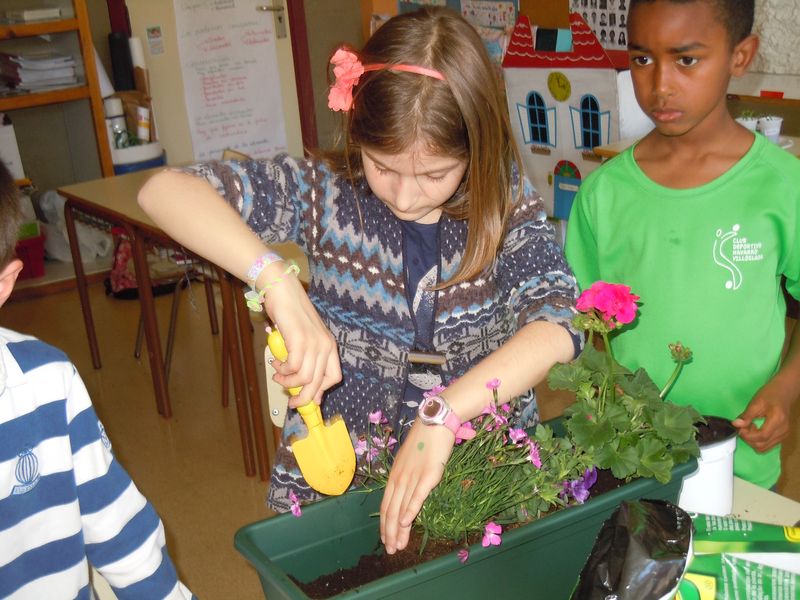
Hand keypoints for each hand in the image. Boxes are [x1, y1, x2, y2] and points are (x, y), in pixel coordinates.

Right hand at [263, 267, 340, 405]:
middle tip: (291, 403)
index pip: (334, 377)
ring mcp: (314, 343)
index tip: (308, 399)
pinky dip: (282, 370)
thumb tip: (304, 385)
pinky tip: (276, 363)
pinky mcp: (300, 340)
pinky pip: (292, 367)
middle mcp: (326, 346)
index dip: (321, 391)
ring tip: (278, 374)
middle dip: (303, 398)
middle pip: (318, 383)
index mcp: (330, 346)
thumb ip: (307, 360)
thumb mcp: (304, 340)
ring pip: (304, 378)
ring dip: (287, 382)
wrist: (283, 291)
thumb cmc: (291, 315)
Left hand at [379, 420, 453, 553]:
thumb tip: (408, 493)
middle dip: (389, 533)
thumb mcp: (410, 460)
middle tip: (391, 550)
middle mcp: (400, 478)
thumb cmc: (424, 439)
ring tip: (397, 546)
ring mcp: (413, 477)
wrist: (435, 421)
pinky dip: (410, 510)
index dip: (384, 524)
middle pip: (391, 510)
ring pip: (401, 507)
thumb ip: (408, 477)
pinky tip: (406, 523)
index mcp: (395, 475)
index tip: (386, 539)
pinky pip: (416, 496)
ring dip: (398, 529)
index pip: (386, 504)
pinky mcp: (427, 476)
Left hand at [732, 380, 793, 452]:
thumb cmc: (770, 395)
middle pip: (762, 445)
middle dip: (748, 438)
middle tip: (743, 426)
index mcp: (778, 420)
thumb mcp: (756, 402)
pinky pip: (767, 445)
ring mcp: (784, 435)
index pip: (762, 436)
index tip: (739, 428)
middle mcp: (783, 431)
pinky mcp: (782, 437)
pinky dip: (758, 440)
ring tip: (749, 426)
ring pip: (764, 447)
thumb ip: (746, 415)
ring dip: (752, 440)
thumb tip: (736, 425)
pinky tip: (755, 429)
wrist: (783, 393)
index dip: (747, 435)